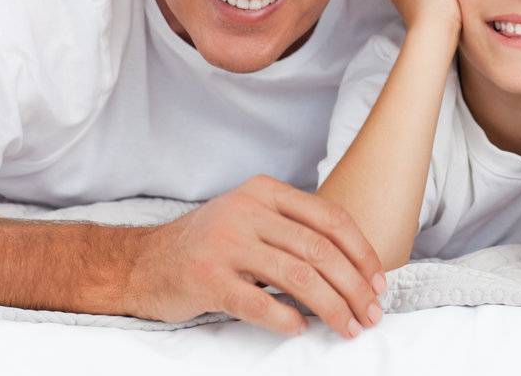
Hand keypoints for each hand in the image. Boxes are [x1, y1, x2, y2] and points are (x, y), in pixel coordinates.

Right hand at [125, 175, 385, 337]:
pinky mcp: (206, 279)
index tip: (380, 283)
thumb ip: (293, 230)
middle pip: (320, 250)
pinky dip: (287, 319)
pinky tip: (302, 329)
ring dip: (332, 307)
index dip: (362, 253)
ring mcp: (225, 244)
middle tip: (372, 314)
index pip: (330, 219)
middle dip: (354, 286)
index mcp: (265, 192)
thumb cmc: (209, 245)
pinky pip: (258, 303)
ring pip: (298, 277)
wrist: (140, 263)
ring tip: (349, 327)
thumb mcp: (251, 219)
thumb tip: (356, 267)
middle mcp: (247, 211)